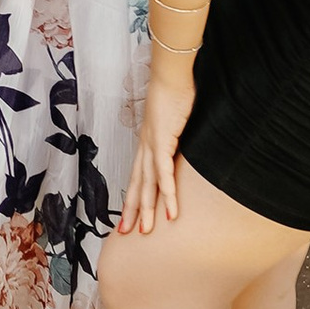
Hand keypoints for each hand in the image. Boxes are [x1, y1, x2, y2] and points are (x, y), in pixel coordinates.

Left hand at [118, 49, 192, 232]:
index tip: (128, 216)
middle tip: (126, 233)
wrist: (172, 75)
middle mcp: (145, 147)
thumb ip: (177, 137)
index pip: (137, 176)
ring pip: (147, 184)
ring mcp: (152, 144)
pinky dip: (166, 192)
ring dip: (148, 209)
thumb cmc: (175, 93)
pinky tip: (170, 210)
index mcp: (146, 143)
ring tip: (147, 230)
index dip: (132, 197)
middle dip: (132, 210)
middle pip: (136, 184)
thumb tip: (184, 146)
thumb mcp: (175, 121)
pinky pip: (164, 172)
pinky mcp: (163, 140)